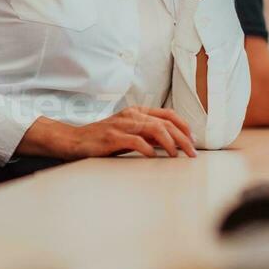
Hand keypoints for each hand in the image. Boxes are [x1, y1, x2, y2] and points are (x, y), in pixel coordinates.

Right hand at [18, 107, 196, 158]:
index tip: (193, 140)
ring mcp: (122, 124)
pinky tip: (153, 157)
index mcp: (138, 111)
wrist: (75, 141)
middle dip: (183, 138)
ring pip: (155, 129)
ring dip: (170, 143)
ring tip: (177, 156)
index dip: (184, 126)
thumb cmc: (104, 139)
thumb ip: (148, 135)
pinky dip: (148, 149)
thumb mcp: (130, 133)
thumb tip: (172, 142)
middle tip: (192, 153)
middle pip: (166, 123)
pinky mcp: (112, 136)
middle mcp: (132, 115)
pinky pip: (136, 141)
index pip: (168, 114)